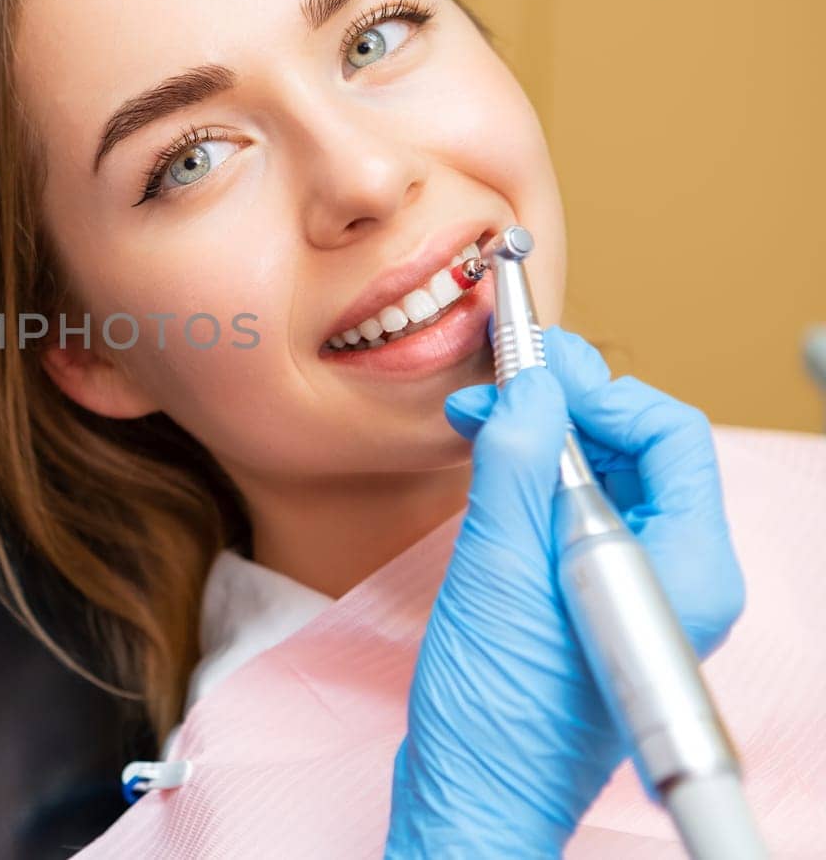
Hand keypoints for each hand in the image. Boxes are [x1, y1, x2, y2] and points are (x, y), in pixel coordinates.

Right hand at [385, 328, 743, 856]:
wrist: (471, 793)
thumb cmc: (500, 713)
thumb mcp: (500, 569)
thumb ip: (518, 463)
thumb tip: (530, 382)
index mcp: (688, 569)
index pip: (672, 435)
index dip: (601, 390)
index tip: (535, 365)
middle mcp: (676, 575)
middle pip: (639, 449)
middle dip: (565, 404)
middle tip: (499, 378)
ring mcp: (635, 590)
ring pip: (602, 474)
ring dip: (541, 434)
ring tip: (479, 418)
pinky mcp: (590, 597)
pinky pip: (575, 510)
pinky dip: (530, 474)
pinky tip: (487, 460)